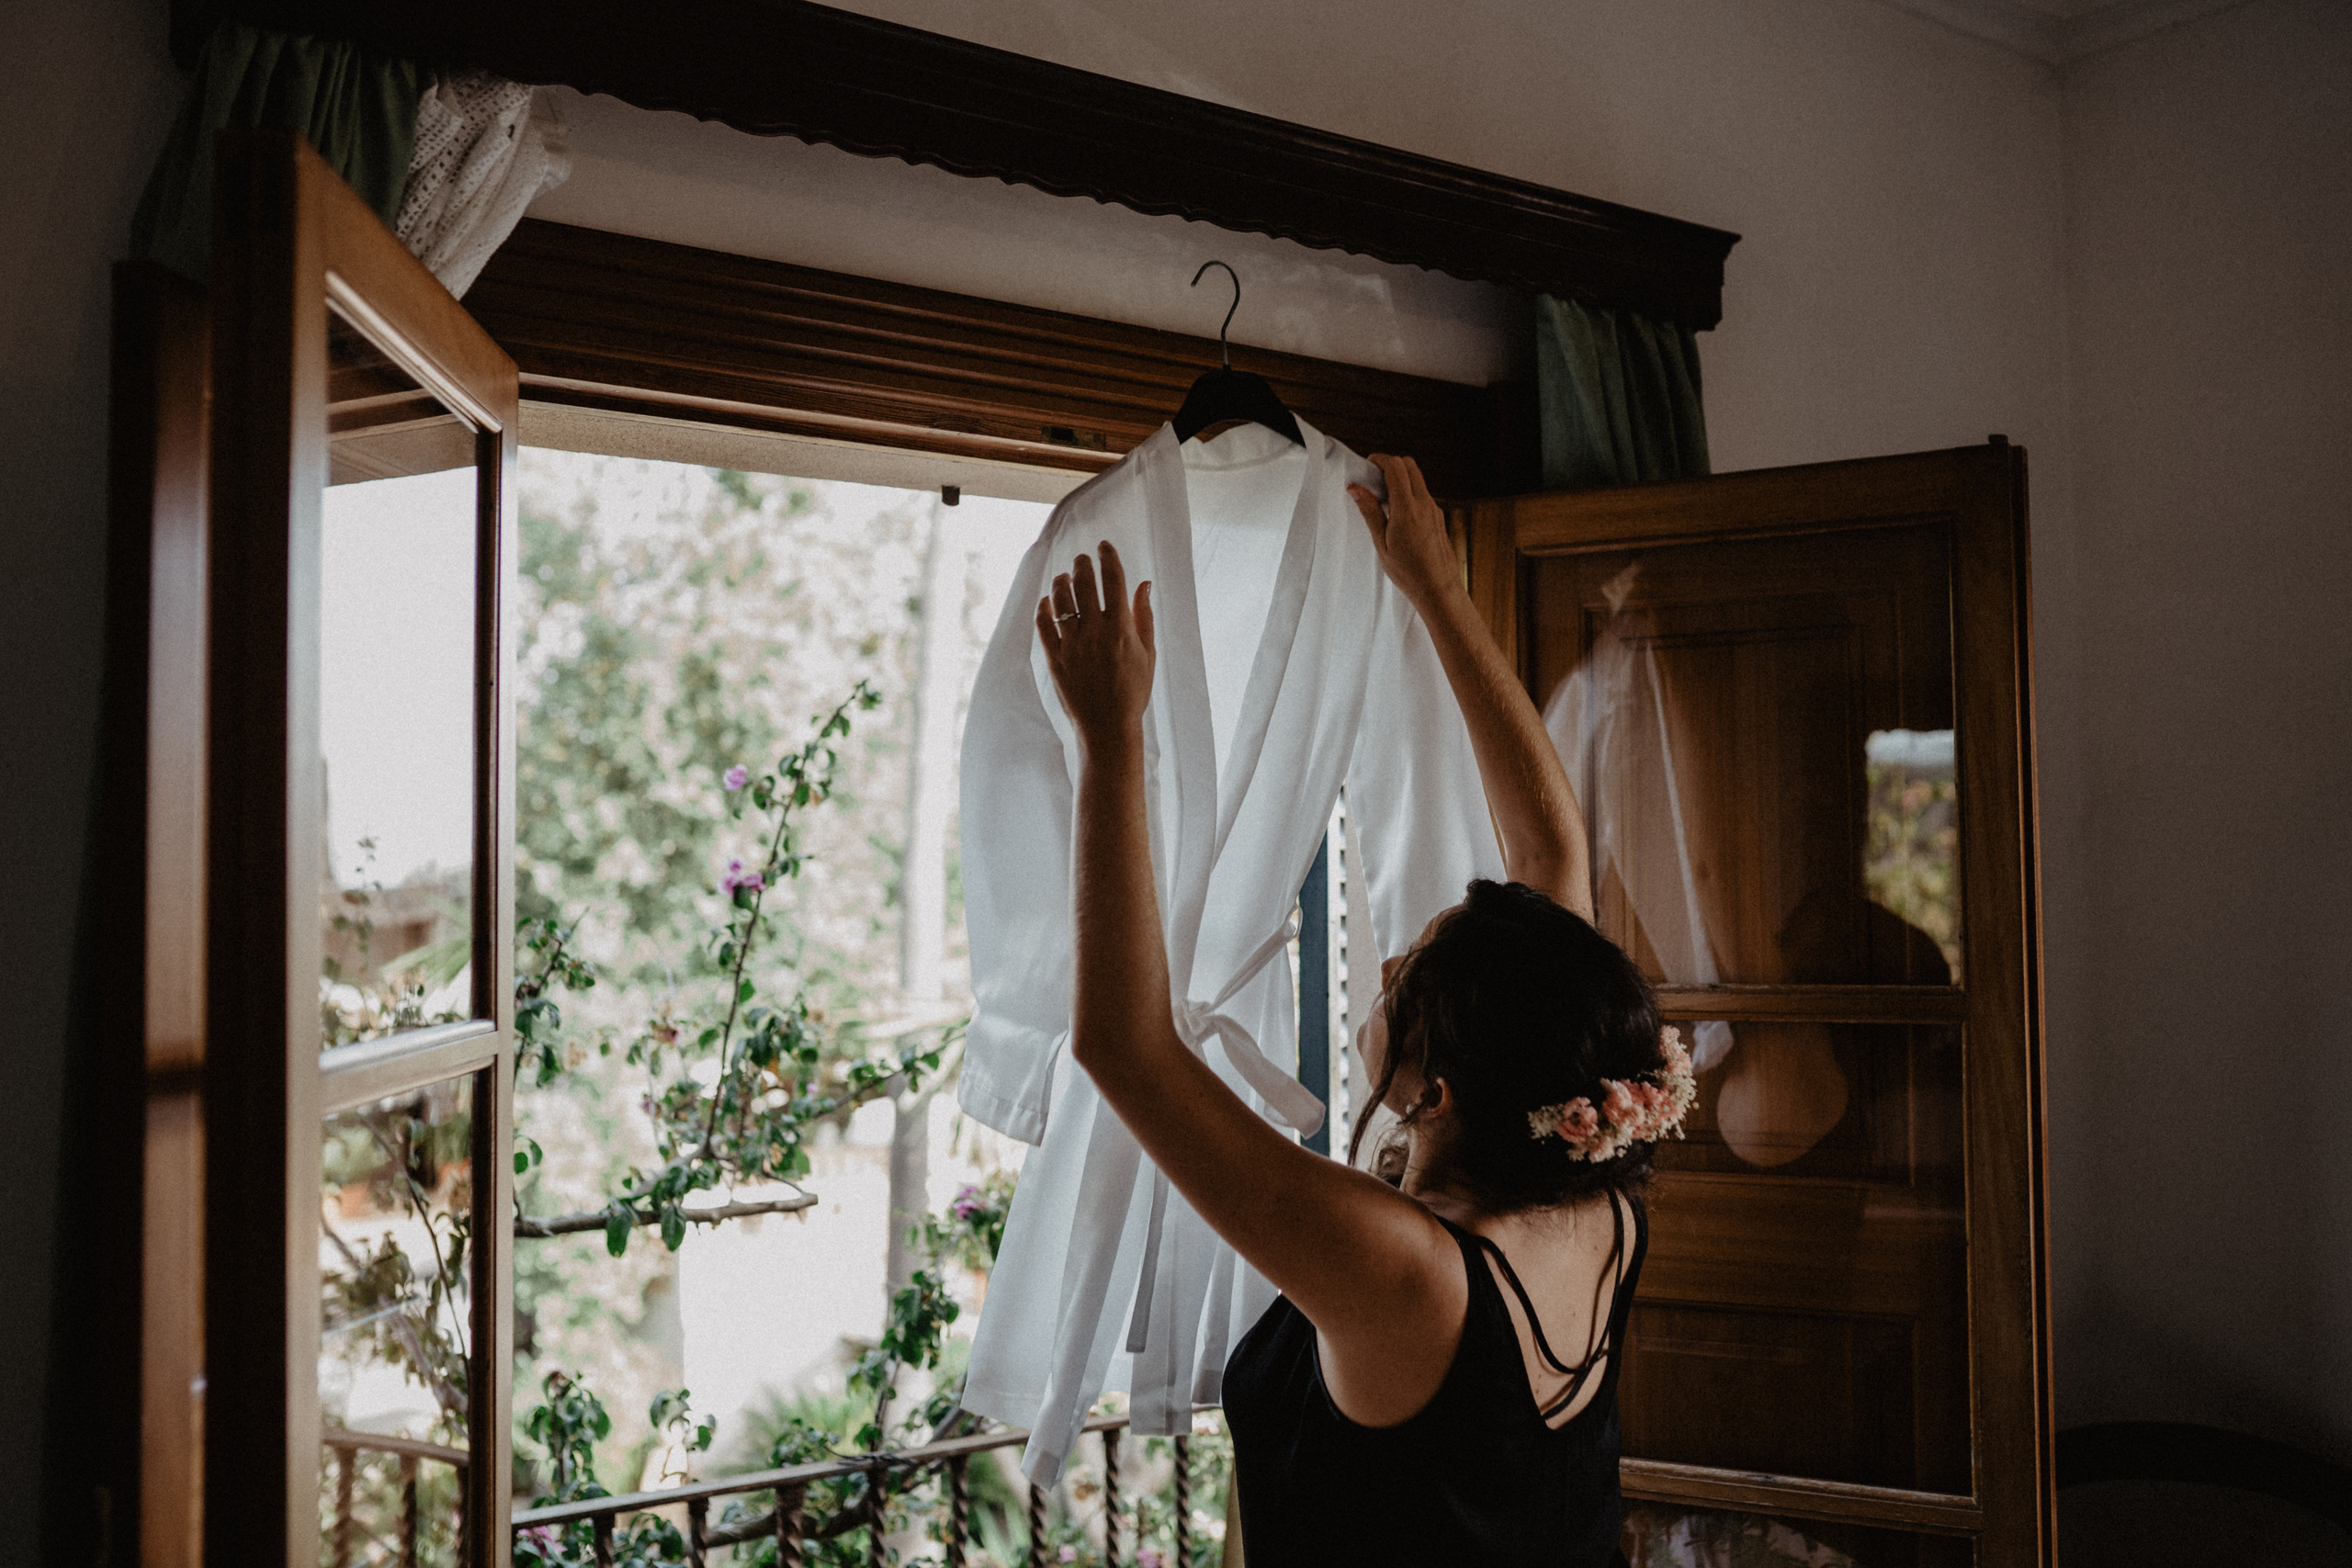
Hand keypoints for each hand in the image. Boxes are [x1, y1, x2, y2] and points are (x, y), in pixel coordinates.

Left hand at [1037, 542, 1155, 748]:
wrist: (1107, 727)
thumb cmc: (1133, 692)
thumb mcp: (1147, 654)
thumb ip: (1144, 616)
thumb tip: (1144, 585)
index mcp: (1121, 629)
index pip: (1113, 581)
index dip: (1108, 558)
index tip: (1103, 546)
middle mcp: (1095, 632)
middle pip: (1084, 584)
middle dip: (1082, 564)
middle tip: (1082, 558)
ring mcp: (1072, 644)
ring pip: (1060, 600)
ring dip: (1061, 582)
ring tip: (1064, 576)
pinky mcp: (1055, 658)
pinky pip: (1044, 625)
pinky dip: (1044, 608)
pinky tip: (1047, 602)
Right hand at [1347, 455, 1460, 611]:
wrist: (1438, 589)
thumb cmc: (1409, 572)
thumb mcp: (1381, 543)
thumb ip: (1370, 512)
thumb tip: (1356, 489)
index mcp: (1407, 509)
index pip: (1396, 467)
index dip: (1380, 460)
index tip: (1368, 466)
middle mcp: (1424, 504)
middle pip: (1409, 465)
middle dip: (1391, 465)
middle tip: (1374, 480)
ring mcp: (1434, 509)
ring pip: (1418, 478)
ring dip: (1400, 478)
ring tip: (1383, 499)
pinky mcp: (1438, 517)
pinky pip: (1423, 494)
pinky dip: (1409, 492)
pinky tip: (1397, 513)